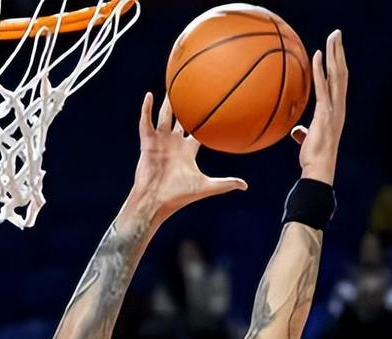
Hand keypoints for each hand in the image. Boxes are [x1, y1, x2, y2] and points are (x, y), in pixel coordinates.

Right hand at [132, 93, 246, 220]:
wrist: (156, 202)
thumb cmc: (179, 196)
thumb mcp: (206, 187)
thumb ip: (225, 184)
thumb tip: (245, 186)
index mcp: (187, 151)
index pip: (197, 131)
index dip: (203, 120)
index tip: (211, 104)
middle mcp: (174, 143)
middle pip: (180, 119)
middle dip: (185, 105)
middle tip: (192, 87)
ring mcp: (160, 142)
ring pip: (164, 116)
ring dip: (168, 102)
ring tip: (172, 84)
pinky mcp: (148, 143)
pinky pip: (146, 123)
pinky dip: (146, 110)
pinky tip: (149, 95)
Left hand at [291, 29, 347, 184]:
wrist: (318, 171)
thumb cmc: (313, 160)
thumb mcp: (308, 142)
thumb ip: (304, 133)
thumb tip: (297, 132)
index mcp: (336, 112)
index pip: (339, 83)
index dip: (337, 65)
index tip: (335, 50)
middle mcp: (338, 108)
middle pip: (341, 73)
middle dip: (339, 52)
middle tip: (337, 34)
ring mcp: (334, 110)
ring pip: (337, 75)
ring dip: (334, 54)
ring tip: (333, 36)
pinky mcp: (324, 114)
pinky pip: (323, 87)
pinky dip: (320, 70)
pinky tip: (317, 55)